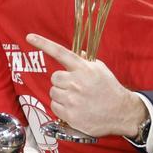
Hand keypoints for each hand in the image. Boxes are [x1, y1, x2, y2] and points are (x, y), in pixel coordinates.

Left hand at [26, 33, 147, 138]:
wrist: (122, 112)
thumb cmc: (110, 89)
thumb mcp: (100, 70)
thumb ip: (85, 61)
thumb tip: (76, 52)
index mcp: (84, 69)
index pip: (60, 53)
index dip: (43, 44)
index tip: (29, 37)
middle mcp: (76, 82)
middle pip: (54, 78)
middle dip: (62, 82)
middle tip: (75, 88)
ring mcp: (72, 99)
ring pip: (53, 92)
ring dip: (62, 95)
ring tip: (77, 99)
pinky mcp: (70, 114)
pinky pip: (54, 106)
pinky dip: (62, 108)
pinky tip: (75, 108)